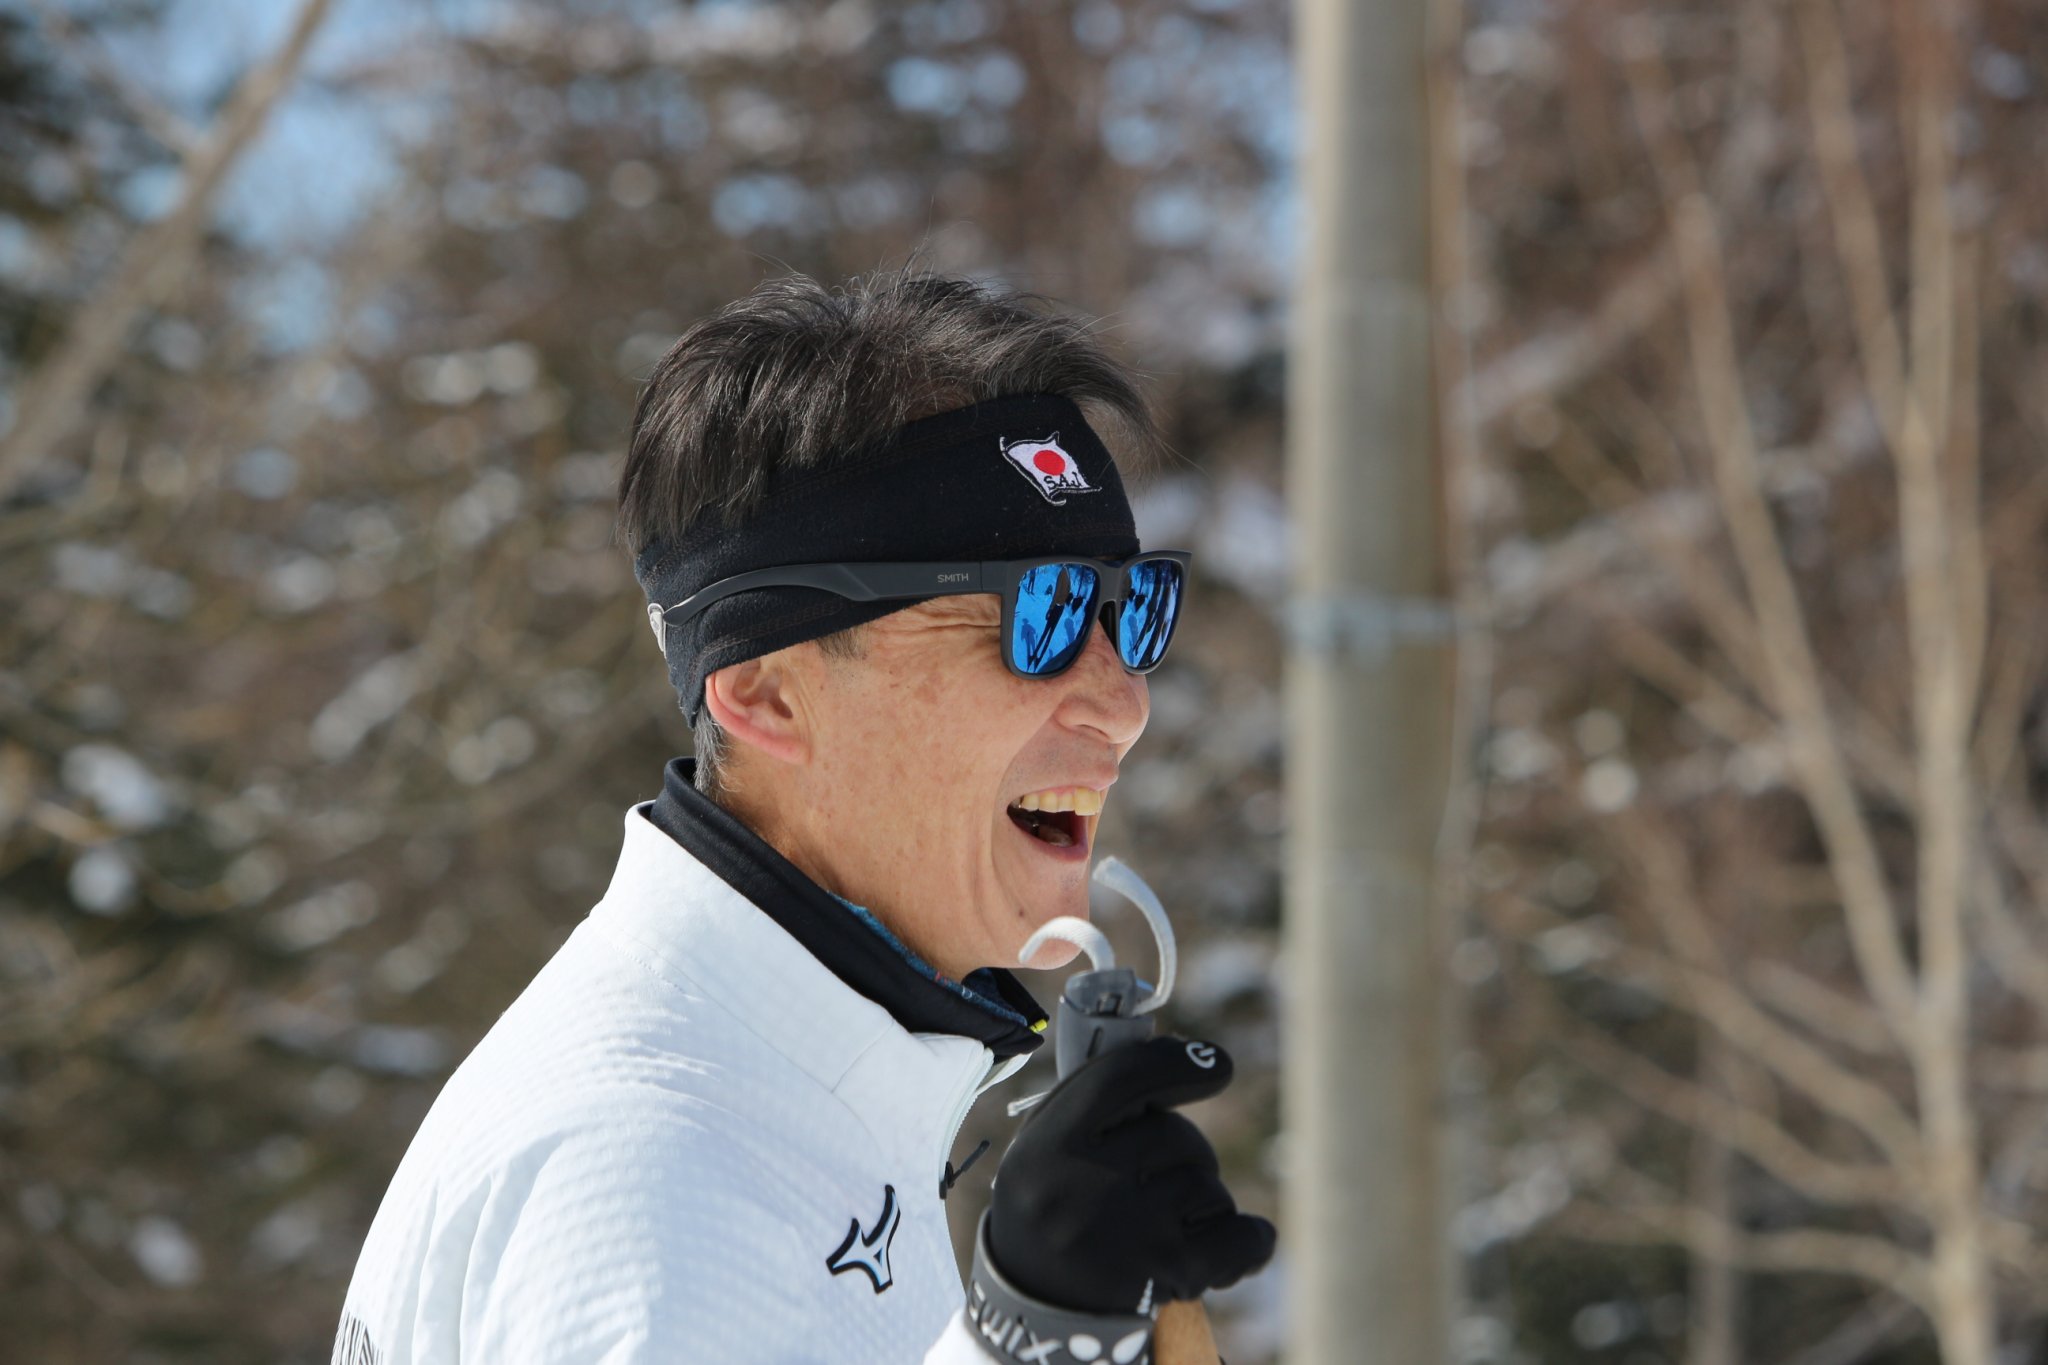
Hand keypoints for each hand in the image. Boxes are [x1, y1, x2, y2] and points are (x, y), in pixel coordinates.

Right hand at [986, 1036, 1275, 1315]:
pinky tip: (1235, 1244)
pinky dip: (1249, 1239)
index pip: (1123, 1076)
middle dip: (1181, 1153)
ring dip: (1202, 1202)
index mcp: (1048, 1144)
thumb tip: (1189, 1060)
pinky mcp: (1167, 1274)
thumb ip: (1100, 1102)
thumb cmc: (1054, 1210)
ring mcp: (1128, 1232)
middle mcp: (1083, 1185)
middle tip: (1152, 1186)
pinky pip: (1240, 1237)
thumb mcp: (1046, 1148)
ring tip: (1163, 1228)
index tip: (1217, 1065)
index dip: (1179, 1063)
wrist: (1036, 1309)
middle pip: (1176, 1135)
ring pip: (1208, 1186)